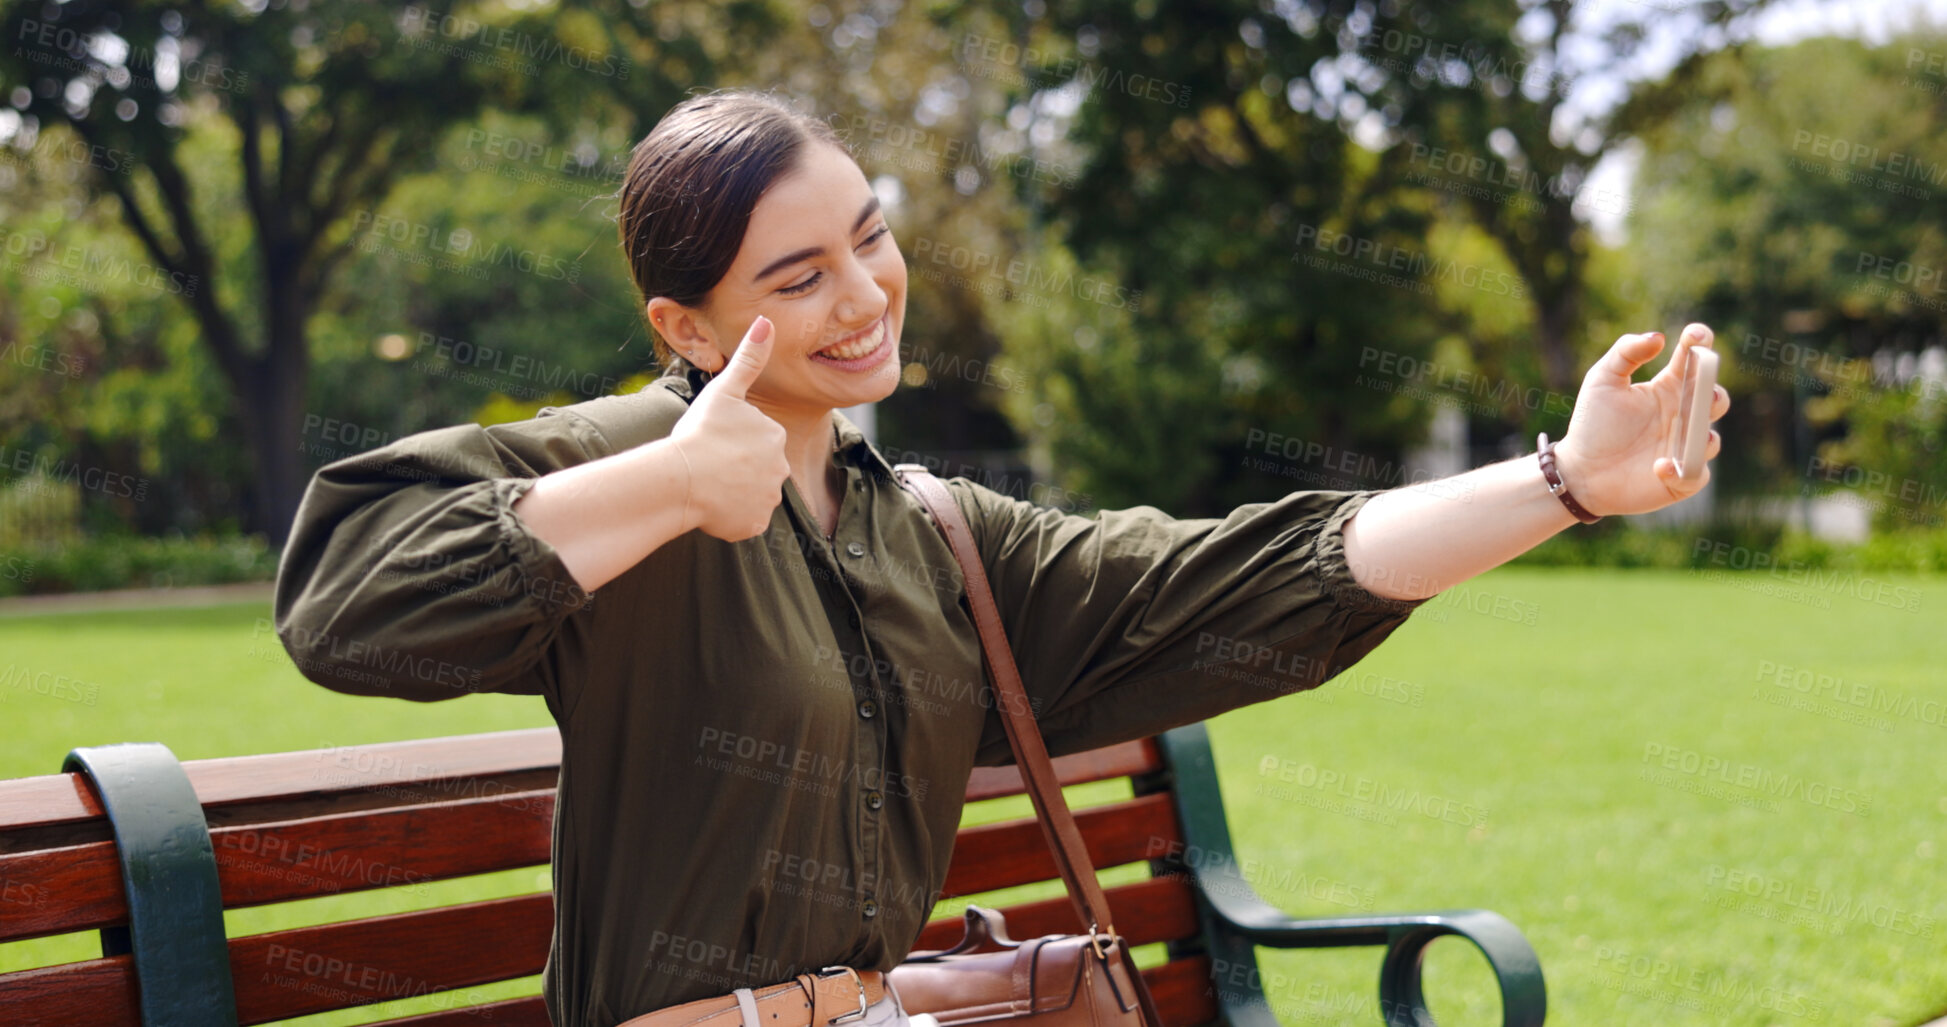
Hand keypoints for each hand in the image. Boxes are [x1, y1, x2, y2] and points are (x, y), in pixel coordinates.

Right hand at [667, 316, 790, 540]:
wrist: (681, 478)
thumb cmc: (699, 432)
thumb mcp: (724, 390)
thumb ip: (749, 358)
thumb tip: (766, 321)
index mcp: (775, 435)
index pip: (758, 439)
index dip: (733, 440)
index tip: (714, 440)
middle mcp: (781, 469)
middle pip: (757, 468)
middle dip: (736, 467)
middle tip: (709, 462)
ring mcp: (768, 500)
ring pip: (750, 494)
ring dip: (732, 492)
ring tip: (707, 482)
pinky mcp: (753, 525)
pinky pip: (743, 520)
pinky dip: (729, 516)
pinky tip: (710, 505)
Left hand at [1553, 323, 1730, 516]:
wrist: (1579, 471)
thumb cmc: (1593, 423)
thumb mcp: (1602, 379)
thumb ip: (1626, 351)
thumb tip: (1658, 338)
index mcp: (1669, 388)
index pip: (1695, 361)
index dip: (1702, 343)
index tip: (1697, 336)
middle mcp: (1683, 416)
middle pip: (1713, 399)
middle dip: (1714, 393)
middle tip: (1703, 392)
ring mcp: (1684, 448)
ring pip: (1710, 439)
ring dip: (1703, 435)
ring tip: (1686, 430)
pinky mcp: (1680, 479)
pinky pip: (1694, 475)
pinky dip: (1682, 472)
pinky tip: (1659, 466)